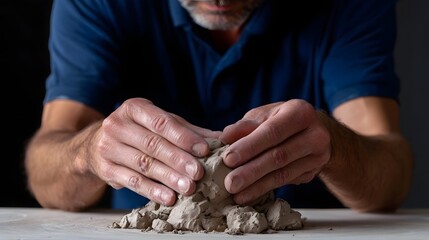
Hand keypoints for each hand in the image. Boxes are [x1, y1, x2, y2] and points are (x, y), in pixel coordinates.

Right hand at [87, 98, 220, 205]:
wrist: (96, 145)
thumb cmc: (138, 132)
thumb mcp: (159, 124)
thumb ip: (188, 130)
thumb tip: (221, 139)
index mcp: (134, 108)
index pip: (161, 122)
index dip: (184, 137)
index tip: (204, 150)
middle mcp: (117, 125)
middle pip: (153, 144)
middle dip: (178, 160)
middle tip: (199, 173)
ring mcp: (108, 147)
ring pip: (143, 164)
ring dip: (168, 177)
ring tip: (189, 188)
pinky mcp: (106, 169)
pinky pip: (132, 181)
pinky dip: (152, 190)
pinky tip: (169, 197)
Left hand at [220, 99, 330, 204]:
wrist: (310, 132)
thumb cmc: (280, 120)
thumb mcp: (263, 116)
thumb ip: (244, 126)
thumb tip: (224, 137)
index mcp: (300, 112)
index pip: (273, 132)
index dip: (250, 146)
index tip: (228, 159)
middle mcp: (315, 134)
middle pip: (279, 156)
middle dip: (251, 171)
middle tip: (230, 183)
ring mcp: (318, 156)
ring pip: (283, 173)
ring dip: (256, 185)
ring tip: (236, 193)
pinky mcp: (313, 172)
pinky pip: (285, 182)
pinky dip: (263, 189)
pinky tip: (248, 194)